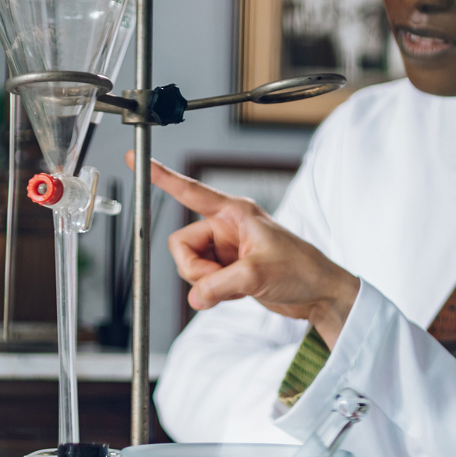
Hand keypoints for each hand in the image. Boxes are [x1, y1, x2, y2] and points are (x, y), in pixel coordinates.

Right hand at [126, 152, 359, 344]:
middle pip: (181, 245)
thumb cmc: (301, 269)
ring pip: (190, 266)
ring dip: (207, 283)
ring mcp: (224, 250)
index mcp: (234, 212)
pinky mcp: (227, 270)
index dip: (161, 177)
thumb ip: (218, 285)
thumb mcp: (257, 274)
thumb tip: (195, 297)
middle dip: (196, 269)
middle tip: (223, 280)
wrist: (319, 293)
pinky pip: (202, 281)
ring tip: (237, 286)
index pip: (189, 191)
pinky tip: (237, 292)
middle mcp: (225, 227)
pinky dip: (213, 292)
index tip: (136, 159)